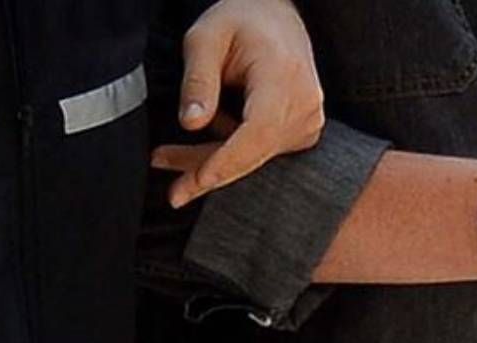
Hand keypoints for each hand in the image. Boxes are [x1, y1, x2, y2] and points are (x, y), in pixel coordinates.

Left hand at [156, 0, 325, 207]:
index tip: (198, 180)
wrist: (276, 15)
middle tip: (172, 191)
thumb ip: (197, 80)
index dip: (228, 160)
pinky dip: (230, 154)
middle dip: (209, 171)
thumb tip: (191, 125)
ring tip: (168, 157)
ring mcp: (309, 121)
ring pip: (255, 158)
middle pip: (255, 153)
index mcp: (284, 77)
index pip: (259, 131)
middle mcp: (305, 105)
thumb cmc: (240, 20)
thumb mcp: (204, 38)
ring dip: (212, 162)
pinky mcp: (303, 131)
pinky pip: (262, 153)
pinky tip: (205, 139)